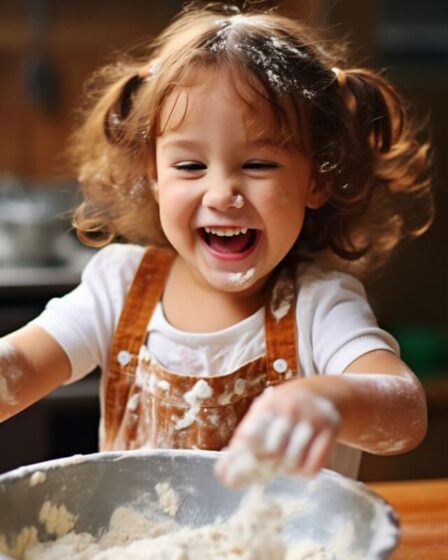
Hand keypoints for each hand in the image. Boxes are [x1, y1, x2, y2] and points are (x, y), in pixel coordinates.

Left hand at [215, 383, 340, 487]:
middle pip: (273, 452)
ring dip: (286, 470)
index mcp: (269, 405)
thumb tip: (222, 473)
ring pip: (294, 462)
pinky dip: (304, 473)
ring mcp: (312, 420)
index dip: (242, 458)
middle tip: (263, 469)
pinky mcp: (330, 432)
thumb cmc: (283, 408)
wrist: (322, 392)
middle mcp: (291, 410)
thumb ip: (243, 438)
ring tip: (284, 463)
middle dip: (265, 466)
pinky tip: (299, 465)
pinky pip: (314, 466)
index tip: (234, 476)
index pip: (251, 435)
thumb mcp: (263, 412)